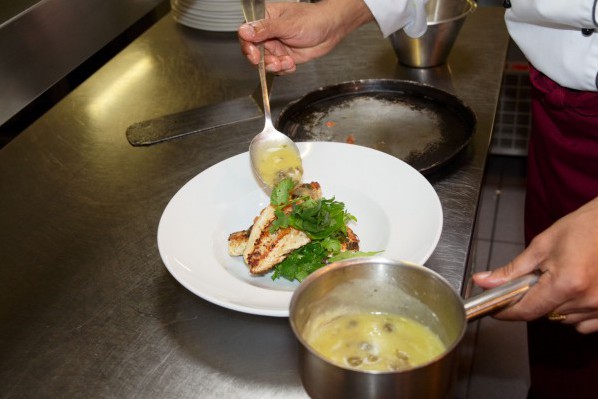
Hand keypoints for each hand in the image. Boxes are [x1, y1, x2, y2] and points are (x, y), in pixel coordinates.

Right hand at [238, 0, 372, 73]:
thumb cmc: (312, 20)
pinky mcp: (284, 57)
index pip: (246, 34)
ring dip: (275, 66)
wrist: (331, 30)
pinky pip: (277, 68)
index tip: (255, 55)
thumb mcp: (287, 24)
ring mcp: (275, 46)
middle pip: (253, 52)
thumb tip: (244, 30)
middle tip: (274, 62)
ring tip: (287, 62)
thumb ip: (265, 29)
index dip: (248, 47)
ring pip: (265, 63)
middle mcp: (267, 33)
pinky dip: (284, 69)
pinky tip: (292, 63)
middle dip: (263, 60)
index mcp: (264, 19)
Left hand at [473, 196, 597, 333]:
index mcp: (567, 283)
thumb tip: (483, 281)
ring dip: (554, 306)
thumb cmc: (584, 228)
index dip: (506, 311)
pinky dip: (575, 313)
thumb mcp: (542, 245)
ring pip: (563, 320)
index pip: (527, 311)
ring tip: (560, 280)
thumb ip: (511, 270)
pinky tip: (575, 293)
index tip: (496, 307)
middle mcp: (587, 300)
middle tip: (535, 279)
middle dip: (532, 300)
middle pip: (544, 315)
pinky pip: (584, 324)